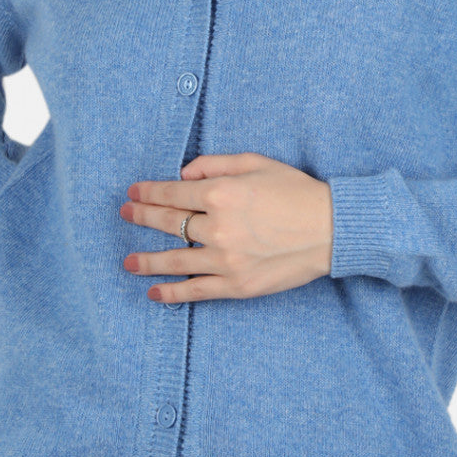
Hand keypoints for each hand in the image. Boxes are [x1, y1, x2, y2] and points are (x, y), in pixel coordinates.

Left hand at [118, 152, 332, 303]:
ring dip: (146, 260)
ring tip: (127, 261)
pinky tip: (154, 292)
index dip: (148, 192)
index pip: (171, 194)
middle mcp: (218, 227)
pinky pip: (196, 291)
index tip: (133, 193)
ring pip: (174, 260)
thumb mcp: (256, 163)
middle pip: (167, 223)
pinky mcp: (236, 285)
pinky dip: (172, 293)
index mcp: (221, 194)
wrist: (331, 229)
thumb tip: (183, 175)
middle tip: (125, 215)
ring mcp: (225, 260)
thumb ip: (214, 164)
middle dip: (141, 217)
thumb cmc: (296, 191)